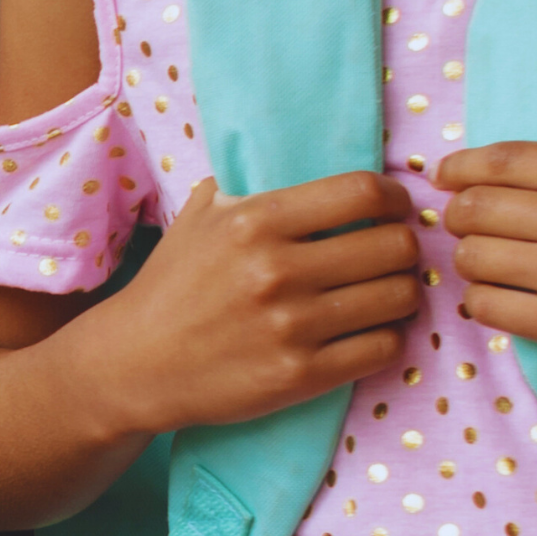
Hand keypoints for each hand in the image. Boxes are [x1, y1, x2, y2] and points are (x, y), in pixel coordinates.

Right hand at [81, 173, 421, 437]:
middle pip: (395, 245)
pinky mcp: (300, 375)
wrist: (134, 363)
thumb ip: (251, 188)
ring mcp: (290, 326)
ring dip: (399, 296)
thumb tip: (306, 160)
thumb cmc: (172, 285)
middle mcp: (276, 270)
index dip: (395, 199)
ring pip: (399, 297)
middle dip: (401, 249)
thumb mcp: (199, 217)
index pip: (364, 192)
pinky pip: (384, 348)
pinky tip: (365, 334)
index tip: (393, 211)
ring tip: (381, 297)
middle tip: (388, 258)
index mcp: (255, 221)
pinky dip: (385, 339)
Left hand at [440, 141, 536, 404]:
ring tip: (499, 272)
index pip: (501, 159)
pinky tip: (510, 304)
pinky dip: (486, 304)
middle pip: (474, 207)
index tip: (444, 177)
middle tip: (473, 233)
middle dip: (462, 220)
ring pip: (471, 257)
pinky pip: (485, 306)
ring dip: (474, 265)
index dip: (460, 169)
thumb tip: (489, 178)